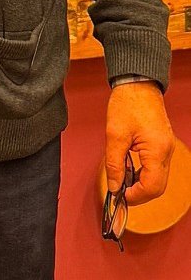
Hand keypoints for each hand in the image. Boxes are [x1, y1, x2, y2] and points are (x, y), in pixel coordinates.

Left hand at [105, 81, 174, 204]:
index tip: (120, 196)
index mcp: (157, 151)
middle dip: (139, 193)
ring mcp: (166, 148)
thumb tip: (114, 186)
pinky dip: (144, 172)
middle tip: (119, 191)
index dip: (136, 196)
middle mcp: (167, 152)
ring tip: (121, 180)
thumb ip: (114, 163)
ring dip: (141, 183)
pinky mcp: (162, 144)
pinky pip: (156, 166)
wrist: (137, 84)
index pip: (153, 186)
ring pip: (158, 177)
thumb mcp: (114, 135)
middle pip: (158, 186)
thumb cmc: (127, 104)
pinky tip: (129, 169)